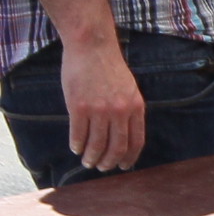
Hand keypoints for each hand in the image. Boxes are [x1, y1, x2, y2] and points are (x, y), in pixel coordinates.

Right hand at [62, 39, 143, 172]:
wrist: (92, 48)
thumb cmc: (110, 68)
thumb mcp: (130, 89)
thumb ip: (129, 110)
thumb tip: (125, 134)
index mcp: (136, 107)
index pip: (136, 141)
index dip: (129, 158)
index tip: (123, 166)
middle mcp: (120, 111)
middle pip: (116, 147)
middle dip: (109, 162)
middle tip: (101, 167)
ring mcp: (99, 110)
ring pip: (96, 144)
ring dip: (91, 157)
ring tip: (87, 161)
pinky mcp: (79, 106)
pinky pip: (78, 133)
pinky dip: (77, 144)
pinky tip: (75, 148)